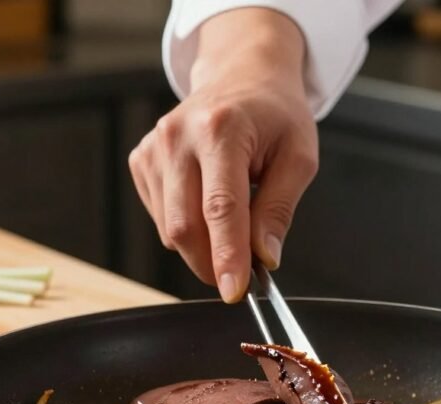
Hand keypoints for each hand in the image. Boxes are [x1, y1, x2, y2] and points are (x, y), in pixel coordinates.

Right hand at [128, 8, 318, 301]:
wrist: (241, 76)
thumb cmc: (274, 114)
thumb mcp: (298, 156)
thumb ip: (279, 209)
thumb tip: (263, 257)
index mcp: (221, 129)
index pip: (220, 208)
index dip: (227, 256)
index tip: (234, 291)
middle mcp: (178, 137)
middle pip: (185, 226)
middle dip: (213, 262)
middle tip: (242, 272)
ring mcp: (154, 148)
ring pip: (170, 229)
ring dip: (203, 245)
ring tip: (233, 219)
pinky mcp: (141, 160)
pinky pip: (160, 218)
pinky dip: (187, 227)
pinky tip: (206, 202)